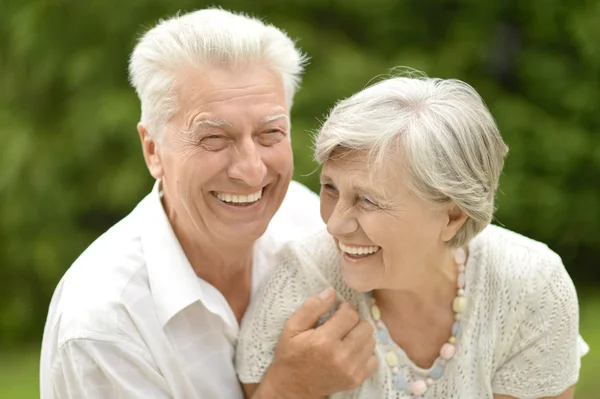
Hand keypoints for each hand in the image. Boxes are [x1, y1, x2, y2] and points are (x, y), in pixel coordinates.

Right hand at [263, 288, 377, 397]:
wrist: (292, 387)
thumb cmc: (290, 354)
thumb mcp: (292, 327)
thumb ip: (312, 307)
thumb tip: (331, 291)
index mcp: (324, 341)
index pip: (350, 314)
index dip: (345, 308)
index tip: (338, 310)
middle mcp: (341, 356)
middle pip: (365, 326)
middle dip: (354, 322)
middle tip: (342, 325)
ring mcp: (351, 370)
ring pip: (371, 341)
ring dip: (360, 336)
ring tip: (345, 338)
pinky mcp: (356, 380)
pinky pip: (373, 359)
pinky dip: (364, 353)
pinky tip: (351, 351)